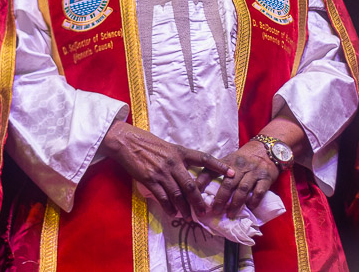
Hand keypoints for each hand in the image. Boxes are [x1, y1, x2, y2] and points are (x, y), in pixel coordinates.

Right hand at [101, 121, 233, 217]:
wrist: (126, 141)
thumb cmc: (145, 142)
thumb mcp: (166, 146)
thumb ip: (177, 158)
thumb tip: (185, 172)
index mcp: (180, 151)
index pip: (203, 158)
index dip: (218, 166)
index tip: (232, 173)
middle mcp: (173, 162)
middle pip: (191, 185)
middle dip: (199, 201)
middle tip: (205, 212)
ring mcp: (162, 172)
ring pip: (178, 194)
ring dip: (184, 208)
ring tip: (189, 216)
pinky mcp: (150, 179)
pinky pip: (163, 197)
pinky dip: (169, 208)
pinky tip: (173, 214)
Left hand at [200, 140, 278, 217]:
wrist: (266, 150)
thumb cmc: (244, 158)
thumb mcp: (229, 160)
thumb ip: (217, 170)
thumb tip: (200, 187)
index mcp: (228, 161)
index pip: (212, 170)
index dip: (202, 181)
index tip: (195, 192)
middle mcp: (240, 166)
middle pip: (228, 183)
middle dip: (221, 198)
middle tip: (215, 211)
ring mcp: (253, 172)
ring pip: (243, 189)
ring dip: (235, 203)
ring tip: (230, 214)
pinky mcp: (265, 178)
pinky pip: (259, 191)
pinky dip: (254, 200)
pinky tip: (249, 207)